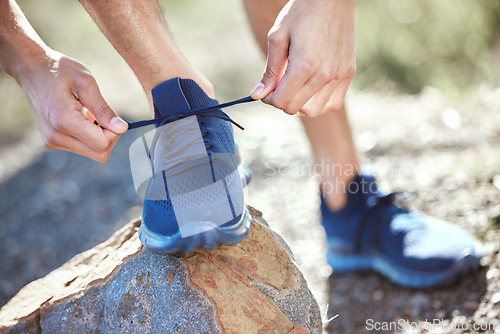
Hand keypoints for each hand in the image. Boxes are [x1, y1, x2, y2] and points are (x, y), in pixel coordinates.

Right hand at [18, 50, 127, 161]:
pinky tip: (81, 118)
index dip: (115, 132)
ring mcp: (52, 141)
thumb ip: (103, 109)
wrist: (31, 69)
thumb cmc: (60, 71)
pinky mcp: (51, 141)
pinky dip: (88, 136)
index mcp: (64, 121)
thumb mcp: (86, 83)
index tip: (112, 116)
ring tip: (89, 113)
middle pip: (99, 153)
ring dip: (99, 136)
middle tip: (105, 116)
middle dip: (109, 137)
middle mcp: (56, 136)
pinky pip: (81, 147)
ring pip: (92, 152)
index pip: (102, 144)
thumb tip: (122, 128)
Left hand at [250, 0, 355, 116]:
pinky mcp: (349, 73)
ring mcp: (339, 75)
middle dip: (281, 100)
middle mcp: (324, 75)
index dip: (268, 98)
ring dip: (300, 105)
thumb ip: (270, 70)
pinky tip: (311, 90)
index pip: (280, 101)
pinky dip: (320, 103)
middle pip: (294, 108)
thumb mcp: (278, 37)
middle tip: (279, 85)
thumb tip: (257, 96)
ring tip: (295, 88)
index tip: (267, 87)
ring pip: (314, 111)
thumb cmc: (301, 13)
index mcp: (304, 66)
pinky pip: (333, 103)